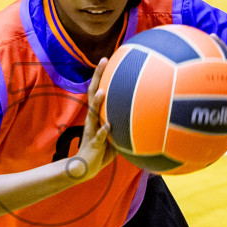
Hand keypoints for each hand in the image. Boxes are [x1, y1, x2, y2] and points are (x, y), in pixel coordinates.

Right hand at [67, 59, 116, 180]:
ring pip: (93, 113)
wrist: (84, 168)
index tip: (106, 58)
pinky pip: (99, 136)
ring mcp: (92, 130)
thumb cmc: (101, 151)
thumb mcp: (113, 134)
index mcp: (96, 115)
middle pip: (93, 94)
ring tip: (103, 91)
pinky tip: (109, 125)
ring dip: (98, 102)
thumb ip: (122, 123)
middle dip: (97, 77)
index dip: (100, 75)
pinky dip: (104, 131)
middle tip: (103, 61)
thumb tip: (141, 115)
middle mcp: (92, 119)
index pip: (97, 90)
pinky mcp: (94, 143)